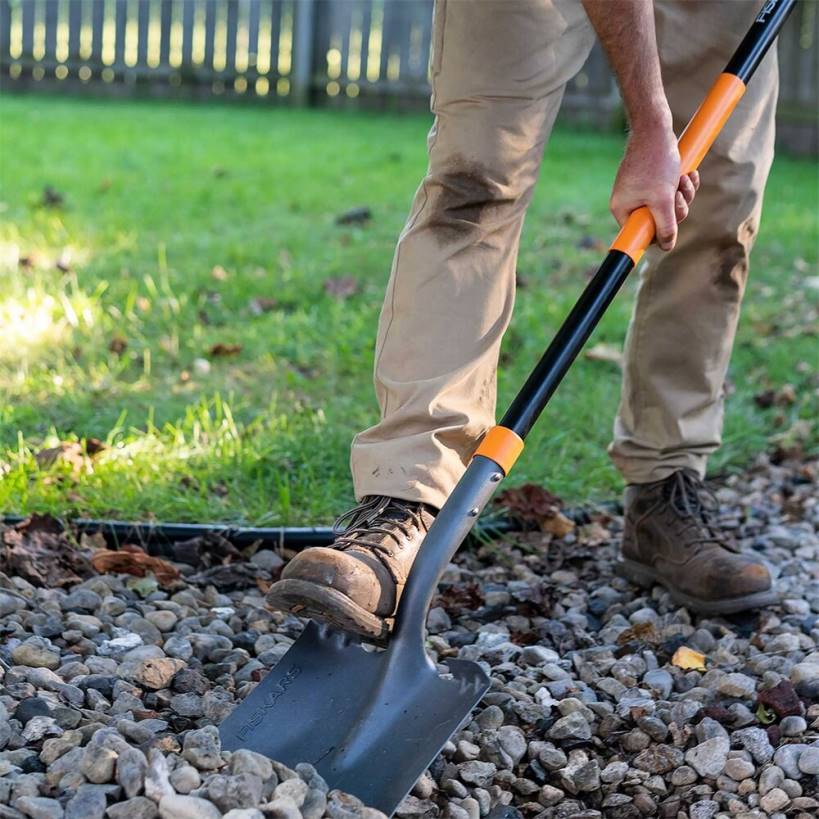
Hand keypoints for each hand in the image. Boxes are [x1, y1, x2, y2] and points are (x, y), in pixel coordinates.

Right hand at [610, 122, 699, 251]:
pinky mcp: (653, 181)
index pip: (640, 235)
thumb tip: (667, 246)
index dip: (657, 234)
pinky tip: (687, 174)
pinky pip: (671, 193)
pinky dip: (682, 185)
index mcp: (622, 210)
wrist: (655, 128)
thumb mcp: (663, 199)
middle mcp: (629, 203)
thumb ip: (666, 225)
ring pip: (669, 207)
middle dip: (676, 209)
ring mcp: (641, 192)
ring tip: (683, 178)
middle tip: (678, 195)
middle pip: (658, 222)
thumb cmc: (655, 162)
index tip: (668, 232)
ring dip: (683, 195)